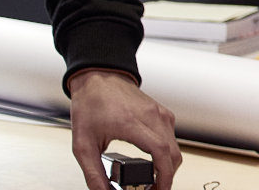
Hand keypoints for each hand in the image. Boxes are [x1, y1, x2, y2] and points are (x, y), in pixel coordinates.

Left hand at [67, 68, 181, 189]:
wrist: (98, 79)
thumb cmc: (91, 105)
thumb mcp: (83, 145)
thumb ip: (93, 173)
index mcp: (132, 123)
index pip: (160, 152)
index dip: (163, 176)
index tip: (159, 189)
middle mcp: (151, 117)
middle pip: (173, 154)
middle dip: (167, 177)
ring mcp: (159, 114)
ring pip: (175, 147)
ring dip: (168, 166)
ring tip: (153, 179)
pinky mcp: (162, 113)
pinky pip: (172, 138)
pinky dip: (167, 153)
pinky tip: (155, 160)